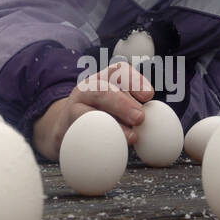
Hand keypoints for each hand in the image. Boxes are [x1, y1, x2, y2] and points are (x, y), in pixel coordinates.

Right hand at [32, 62, 154, 160]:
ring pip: (87, 110)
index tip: (149, 96)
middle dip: (123, 103)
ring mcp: (72, 107)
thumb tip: (157, 123)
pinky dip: (96, 139)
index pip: (118, 72)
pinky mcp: (63, 128)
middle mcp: (86, 89)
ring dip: (111, 123)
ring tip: (132, 137)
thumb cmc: (100, 121)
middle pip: (102, 89)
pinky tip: (110, 148)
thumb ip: (133, 112)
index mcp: (103, 80)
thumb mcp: (116, 110)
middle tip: (140, 118)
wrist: (65, 133)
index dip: (134, 80)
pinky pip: (77, 132)